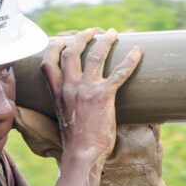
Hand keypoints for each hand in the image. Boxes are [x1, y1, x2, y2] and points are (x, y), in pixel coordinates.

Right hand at [40, 28, 142, 167]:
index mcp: (58, 91)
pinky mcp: (103, 95)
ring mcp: (86, 89)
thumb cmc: (75, 141)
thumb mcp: (64, 116)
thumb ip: (67, 103)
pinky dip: (130, 60)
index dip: (55, 46)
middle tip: (93, 32)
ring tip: (113, 33)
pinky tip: (138, 51)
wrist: (82, 154)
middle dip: (82, 36)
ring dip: (105, 40)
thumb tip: (77, 100)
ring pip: (95, 55)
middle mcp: (69, 86)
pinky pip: (119, 72)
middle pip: (72, 51)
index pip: (48, 62)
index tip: (63, 39)